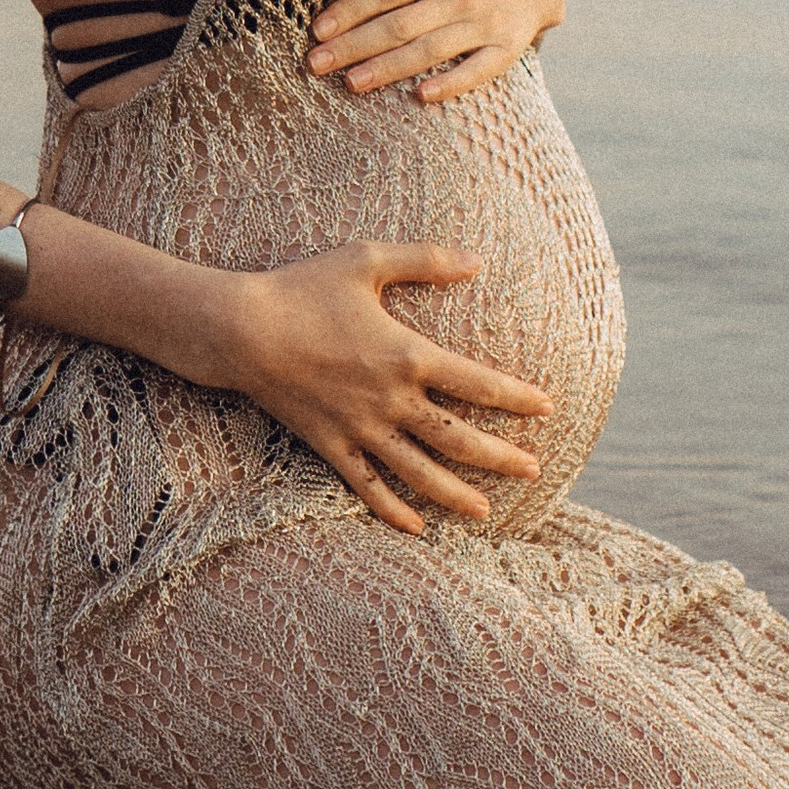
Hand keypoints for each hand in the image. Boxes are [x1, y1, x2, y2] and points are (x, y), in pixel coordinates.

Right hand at [202, 241, 553, 534]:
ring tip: (486, 511)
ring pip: (418, 472)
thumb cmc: (303, 288)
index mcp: (408, 354)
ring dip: (455, 493)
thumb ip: (426, 260)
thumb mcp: (366, 261)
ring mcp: (360, 428)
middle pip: (457, 438)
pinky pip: (367, 486)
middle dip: (500, 456)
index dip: (516, 397)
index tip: (547, 408)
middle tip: (534, 470)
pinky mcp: (331, 445)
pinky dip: (392, 511)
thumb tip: (477, 260)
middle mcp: (391, 400)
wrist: (240, 330)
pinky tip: (415, 528)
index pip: (477, 382)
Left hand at [307, 0, 565, 106]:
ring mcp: (487, 23)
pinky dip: (453, 83)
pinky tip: (422, 96)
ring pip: (430, 50)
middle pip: (401, 25)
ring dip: (389, 69)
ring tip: (350, 83)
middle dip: (355, 46)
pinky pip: (479, 70)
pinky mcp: (507, 48)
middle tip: (315, 64)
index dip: (352, 10)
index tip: (318, 29)